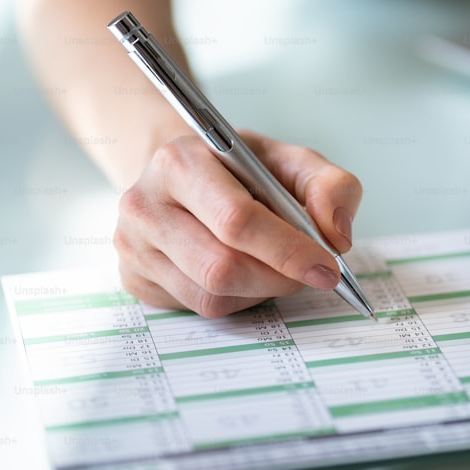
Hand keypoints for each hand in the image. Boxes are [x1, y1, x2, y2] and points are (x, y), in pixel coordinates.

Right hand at [114, 131, 361, 316]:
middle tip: (311, 273)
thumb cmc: (244, 169)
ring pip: (211, 295)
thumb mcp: (293, 161)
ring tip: (276, 266)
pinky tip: (245, 272)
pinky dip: (236, 298)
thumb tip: (337, 236)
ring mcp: (132, 245)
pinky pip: (198, 308)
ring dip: (260, 289)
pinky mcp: (134, 278)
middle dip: (279, 277)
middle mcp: (145, 204)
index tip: (328, 267)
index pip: (236, 220)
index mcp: (180, 161)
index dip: (288, 250)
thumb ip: (330, 187)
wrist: (188, 174)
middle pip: (222, 267)